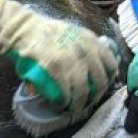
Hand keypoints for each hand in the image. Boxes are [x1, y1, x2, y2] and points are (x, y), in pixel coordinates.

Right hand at [0, 0, 118, 115]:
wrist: (26, 30)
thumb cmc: (50, 33)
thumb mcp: (75, 34)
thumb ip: (88, 50)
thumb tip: (98, 72)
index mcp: (92, 41)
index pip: (111, 64)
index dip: (109, 80)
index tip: (102, 87)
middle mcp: (85, 51)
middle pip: (100, 83)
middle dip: (94, 97)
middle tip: (86, 102)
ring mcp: (71, 61)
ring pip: (83, 92)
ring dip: (79, 104)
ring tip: (72, 108)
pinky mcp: (55, 70)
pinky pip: (65, 93)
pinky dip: (63, 103)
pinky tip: (59, 105)